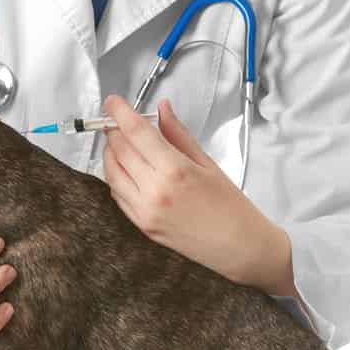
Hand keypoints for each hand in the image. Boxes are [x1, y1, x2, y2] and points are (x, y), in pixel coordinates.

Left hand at [101, 95, 294, 296]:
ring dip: (111, 153)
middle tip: (117, 120)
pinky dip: (116, 176)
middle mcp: (155, 191)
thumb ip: (178, 135)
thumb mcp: (207, 163)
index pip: (136, 133)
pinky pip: (117, 194)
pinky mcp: (141, 225)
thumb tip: (162, 110)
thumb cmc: (230, 207)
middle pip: (119, 150)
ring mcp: (144, 211)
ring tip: (121, 143)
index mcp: (175, 171)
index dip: (120, 112)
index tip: (113, 101)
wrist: (238, 248)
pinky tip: (126, 169)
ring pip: (111, 172)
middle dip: (114, 130)